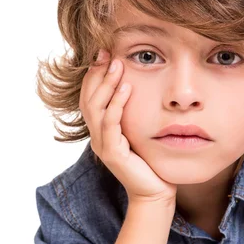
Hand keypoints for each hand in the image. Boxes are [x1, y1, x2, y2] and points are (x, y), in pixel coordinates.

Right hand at [79, 49, 177, 204]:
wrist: (155, 191)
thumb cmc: (150, 161)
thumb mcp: (138, 131)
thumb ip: (131, 113)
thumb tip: (137, 84)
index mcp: (101, 130)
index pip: (89, 96)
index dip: (94, 74)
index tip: (103, 52)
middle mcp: (97, 136)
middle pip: (88, 98)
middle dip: (97, 73)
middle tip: (107, 52)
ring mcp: (103, 145)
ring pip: (96, 108)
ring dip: (106, 84)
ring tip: (118, 64)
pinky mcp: (113, 153)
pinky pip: (111, 124)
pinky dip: (116, 104)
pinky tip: (127, 88)